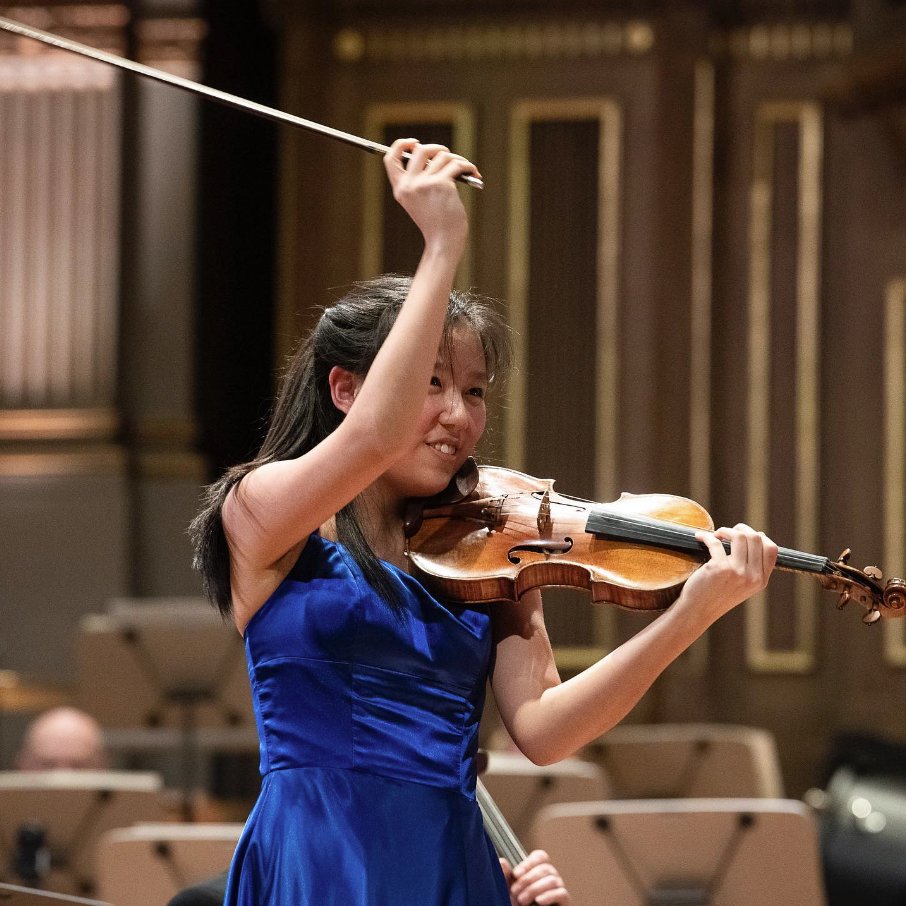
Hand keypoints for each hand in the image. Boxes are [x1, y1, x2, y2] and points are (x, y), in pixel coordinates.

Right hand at [383, 138, 478, 257]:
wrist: (443, 242)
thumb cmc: (436, 223)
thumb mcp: (419, 202)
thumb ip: (419, 181)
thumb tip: (434, 155)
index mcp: (400, 189)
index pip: (390, 158)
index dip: (402, 145)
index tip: (415, 142)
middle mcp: (409, 185)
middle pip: (420, 150)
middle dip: (437, 148)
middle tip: (447, 156)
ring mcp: (425, 184)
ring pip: (442, 156)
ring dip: (457, 159)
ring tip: (465, 169)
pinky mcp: (442, 185)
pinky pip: (456, 164)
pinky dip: (467, 166)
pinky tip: (474, 172)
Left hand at [500, 849, 570, 905]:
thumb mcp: (509, 891)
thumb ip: (506, 877)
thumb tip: (502, 861)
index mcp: (539, 871)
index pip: (541, 856)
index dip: (528, 863)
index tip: (516, 874)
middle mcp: (551, 877)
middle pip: (545, 868)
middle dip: (527, 880)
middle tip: (515, 892)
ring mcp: (559, 889)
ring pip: (553, 880)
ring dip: (534, 889)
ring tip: (522, 901)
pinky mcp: (565, 901)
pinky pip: (562, 893)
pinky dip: (549, 896)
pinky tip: (539, 901)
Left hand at [679, 523, 777, 624]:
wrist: (699, 611)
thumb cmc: (718, 595)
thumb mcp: (744, 584)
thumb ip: (753, 565)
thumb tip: (759, 535)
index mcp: (761, 580)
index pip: (772, 549)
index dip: (759, 536)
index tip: (745, 534)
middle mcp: (752, 576)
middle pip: (755, 538)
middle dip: (741, 529)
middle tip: (727, 532)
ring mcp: (737, 572)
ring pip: (739, 536)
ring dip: (725, 530)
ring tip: (717, 535)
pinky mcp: (718, 568)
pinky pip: (715, 542)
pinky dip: (705, 536)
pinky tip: (699, 537)